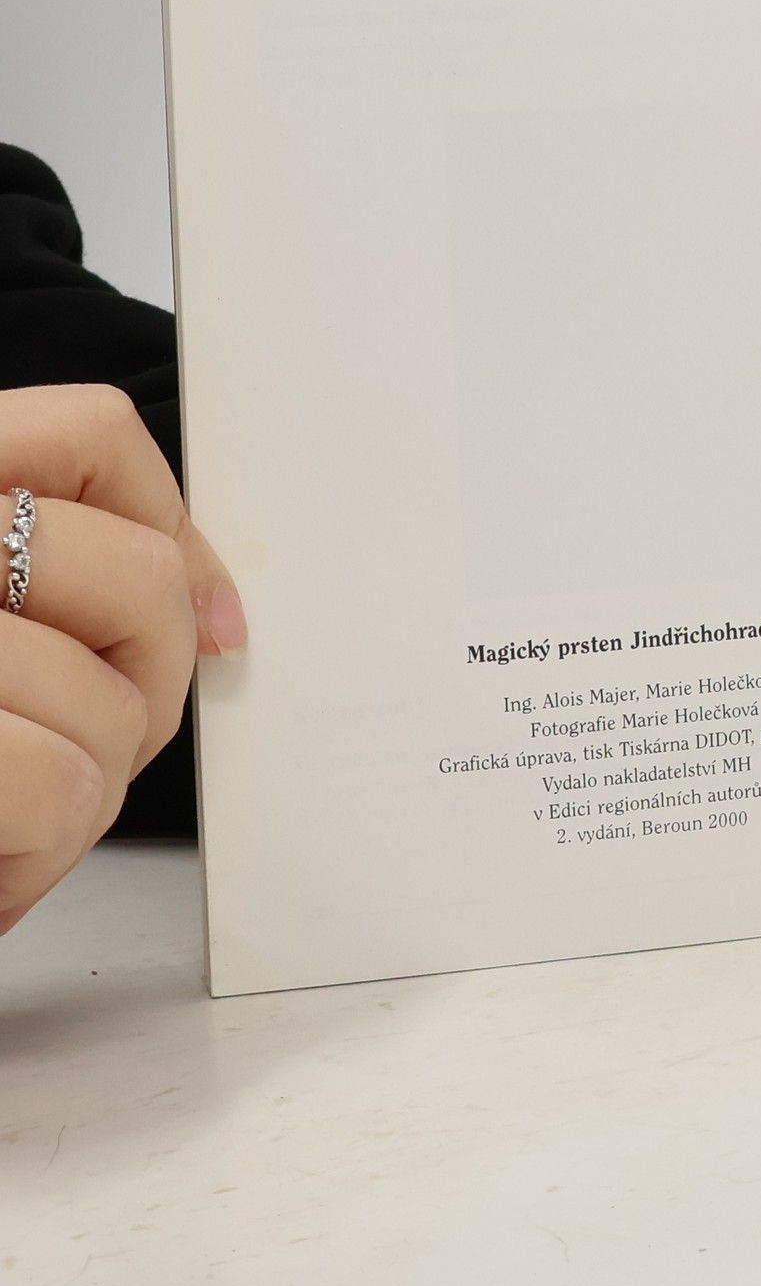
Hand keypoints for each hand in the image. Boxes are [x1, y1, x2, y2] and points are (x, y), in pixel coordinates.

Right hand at [0, 384, 245, 936]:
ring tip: (6, 813)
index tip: (200, 616)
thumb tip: (214, 617)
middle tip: (73, 743)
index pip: (89, 434)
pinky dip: (40, 852)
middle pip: (138, 577)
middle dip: (145, 687)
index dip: (167, 525)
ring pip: (115, 702)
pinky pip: (61, 786)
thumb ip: (75, 585)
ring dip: (84, 791)